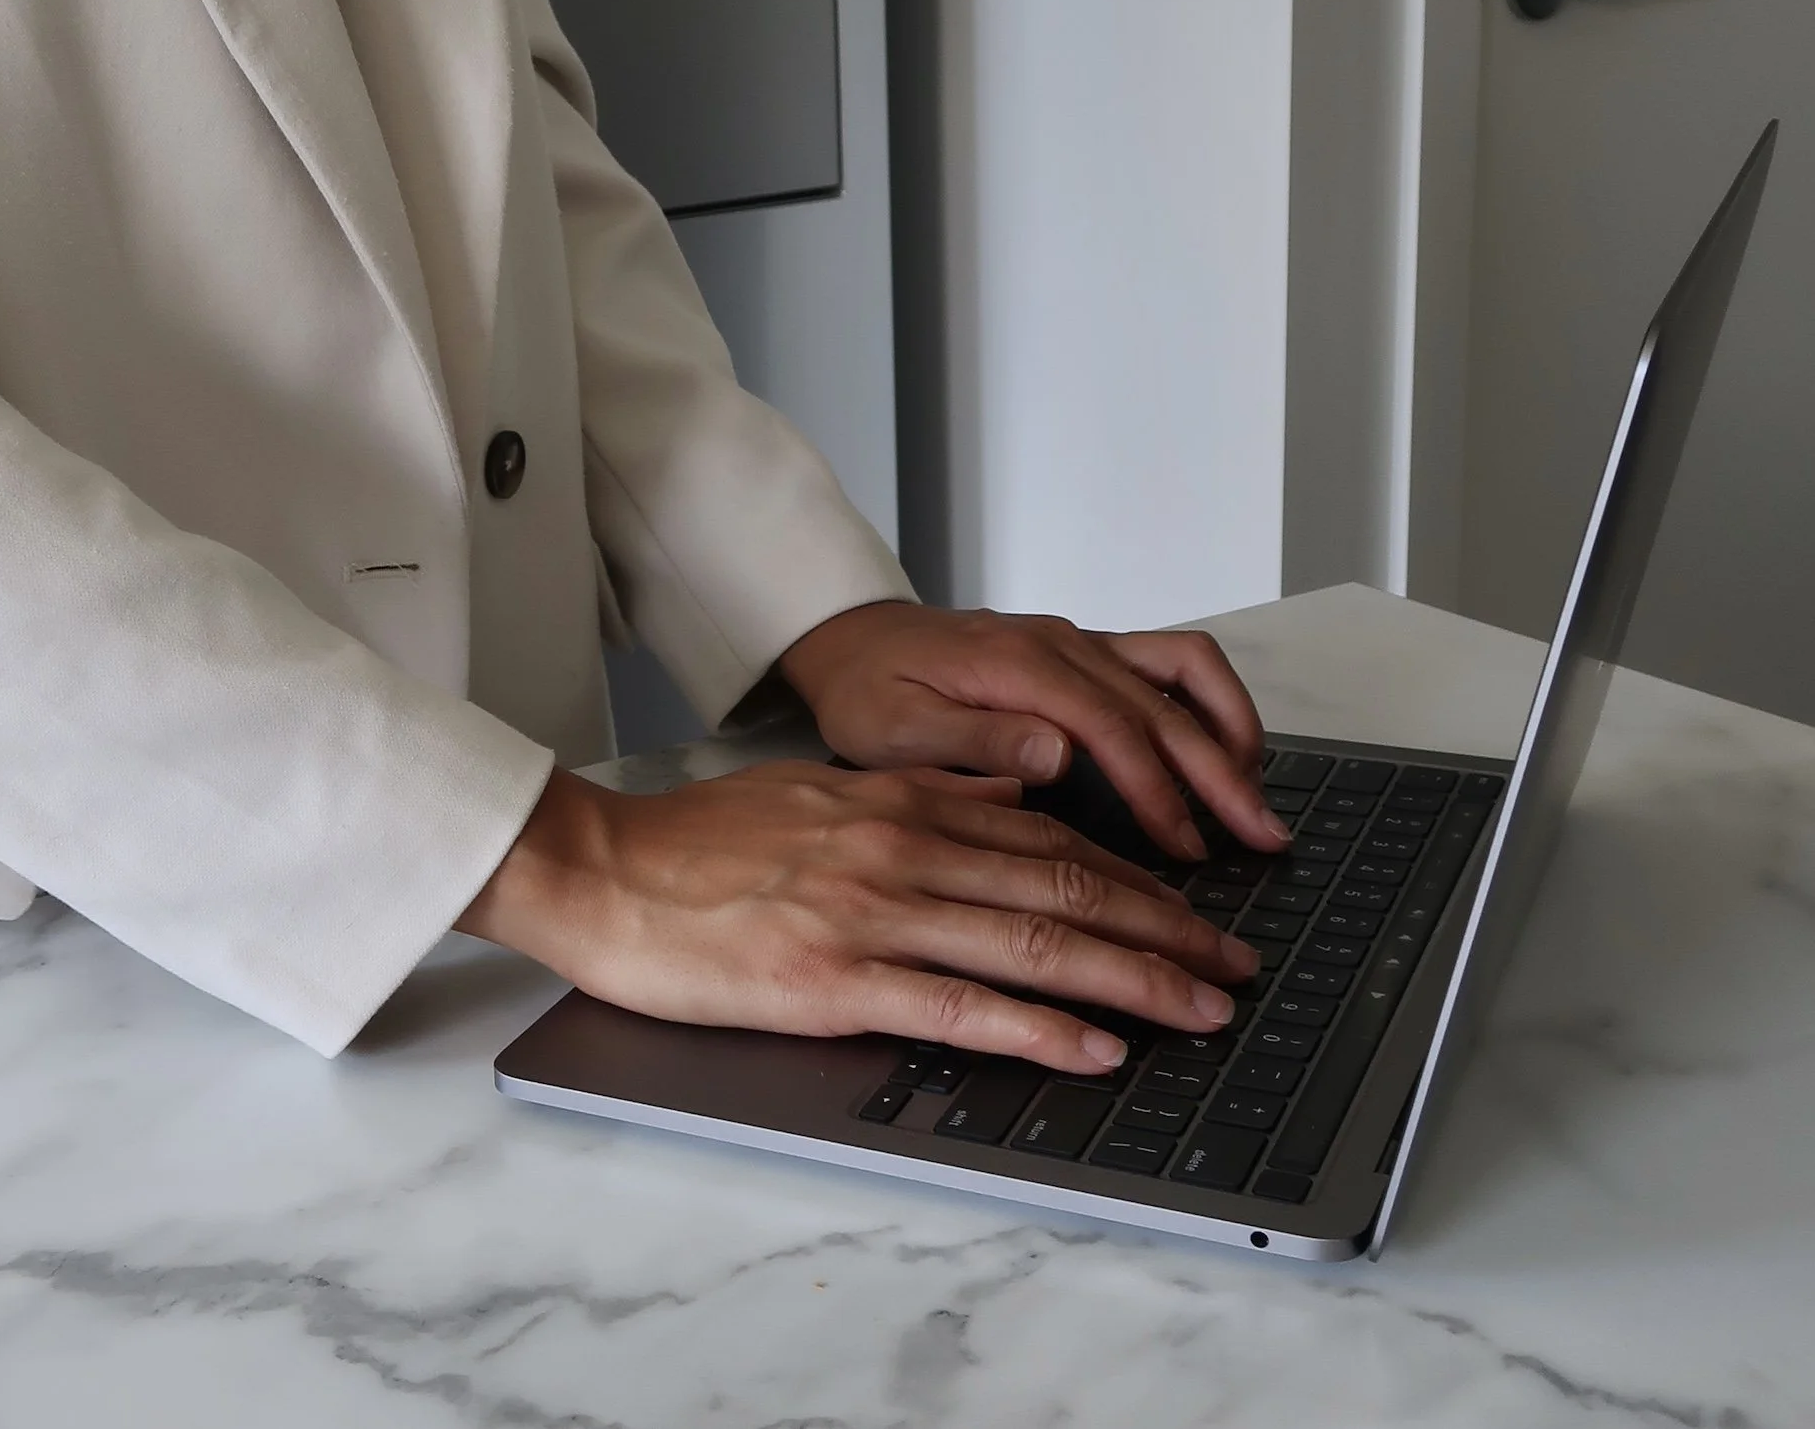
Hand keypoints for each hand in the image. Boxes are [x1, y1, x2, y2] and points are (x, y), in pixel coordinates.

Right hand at [459, 761, 1258, 1072]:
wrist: (602, 870)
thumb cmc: (699, 842)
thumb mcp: (822, 789)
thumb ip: (920, 792)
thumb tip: (1010, 794)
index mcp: (901, 807)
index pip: (1050, 842)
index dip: (1137, 880)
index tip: (1196, 912)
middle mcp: (901, 851)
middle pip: (1065, 891)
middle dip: (1166, 931)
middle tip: (1236, 968)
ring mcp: (871, 917)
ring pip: (1032, 945)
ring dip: (1134, 980)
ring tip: (1202, 1010)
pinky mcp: (834, 982)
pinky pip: (959, 1008)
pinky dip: (1039, 1029)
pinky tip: (1095, 1049)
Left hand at [778, 603, 1287, 861]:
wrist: (849, 638)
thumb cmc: (866, 690)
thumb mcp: (893, 727)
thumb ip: (974, 739)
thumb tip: (1058, 756)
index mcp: (1018, 666)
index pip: (1114, 729)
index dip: (1159, 792)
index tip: (1188, 849)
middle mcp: (1061, 644)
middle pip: (1166, 704)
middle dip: (1223, 772)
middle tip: (1265, 836)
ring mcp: (1079, 641)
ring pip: (1185, 670)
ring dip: (1230, 727)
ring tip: (1256, 792)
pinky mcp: (1084, 649)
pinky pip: (1168, 661)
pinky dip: (1207, 702)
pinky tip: (1220, 749)